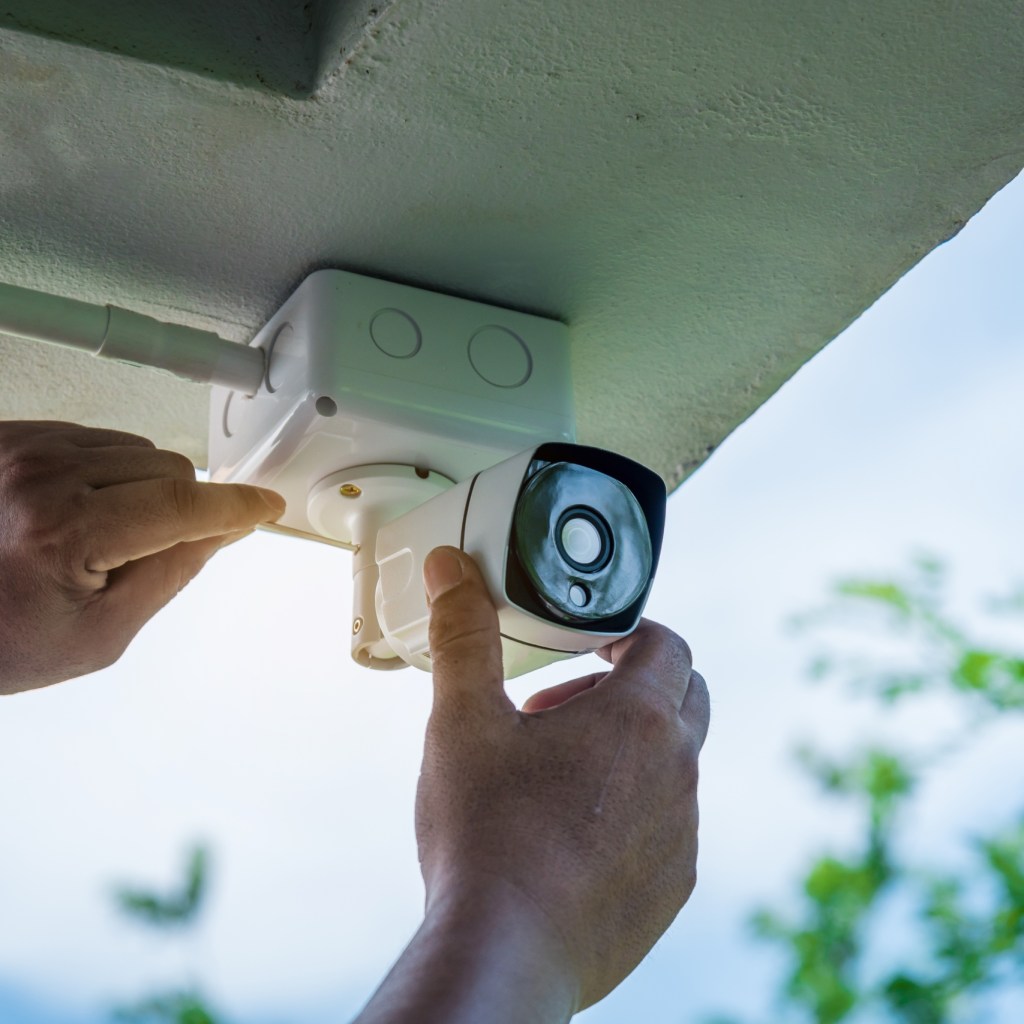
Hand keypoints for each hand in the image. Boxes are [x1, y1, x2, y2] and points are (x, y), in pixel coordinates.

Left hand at [0, 421, 285, 693]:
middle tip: (143, 554)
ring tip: (97, 537)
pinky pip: (93, 438)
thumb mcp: (100, 634)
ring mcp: (18, 447)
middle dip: (180, 508)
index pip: (183, 504)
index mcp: (65, 531)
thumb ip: (171, 574)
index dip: (236, 506)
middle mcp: (39, 474)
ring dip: (142, 488)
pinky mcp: (7, 434)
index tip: (264, 506)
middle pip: (168, 468)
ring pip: (136, 449)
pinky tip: (76, 511)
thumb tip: (221, 530)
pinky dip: (104, 472)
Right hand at [355, 546, 708, 1022]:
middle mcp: (677, 773)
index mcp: (638, 721)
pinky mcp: (672, 888)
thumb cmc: (486, 834)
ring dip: (627, 751)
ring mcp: (681, 834)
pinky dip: (632, 810)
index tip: (586, 645)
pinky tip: (569, 835)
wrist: (504, 954)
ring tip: (552, 774)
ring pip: (674, 766)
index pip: (666, 644)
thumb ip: (463, 637)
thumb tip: (452, 569)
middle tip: (559, 710)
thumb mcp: (463, 721)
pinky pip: (668, 826)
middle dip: (628, 688)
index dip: (627, 633)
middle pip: (684, 698)